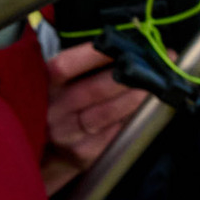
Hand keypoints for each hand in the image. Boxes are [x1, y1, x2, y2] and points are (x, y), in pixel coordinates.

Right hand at [41, 42, 148, 195]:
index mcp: (44, 85)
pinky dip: (130, 120)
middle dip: (126, 77)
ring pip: (106, 113)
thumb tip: (125, 50)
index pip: (66, 66)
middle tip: (152, 67)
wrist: (46, 154)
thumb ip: (83, 68)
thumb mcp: (58, 85)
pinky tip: (145, 111)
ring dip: (134, 98)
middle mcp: (53, 110)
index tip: (121, 46)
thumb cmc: (60, 107)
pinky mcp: (82, 154)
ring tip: (155, 87)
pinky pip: (113, 134)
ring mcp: (67, 134)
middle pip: (92, 90)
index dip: (93, 55)